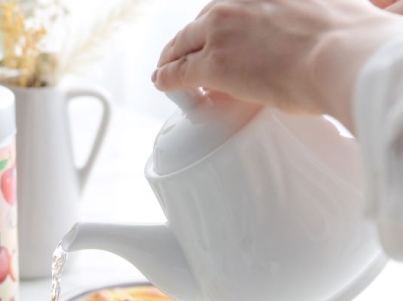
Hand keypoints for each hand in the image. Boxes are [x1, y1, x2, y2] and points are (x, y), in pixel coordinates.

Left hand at [153, 0, 402, 129]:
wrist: (341, 55)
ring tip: (165, 72)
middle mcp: (239, 0)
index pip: (230, 5)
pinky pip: (177, 72)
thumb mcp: (329, 10)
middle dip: (191, 39)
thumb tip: (325, 25)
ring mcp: (222, 30)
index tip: (216, 33)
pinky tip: (161, 84)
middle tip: (183, 55)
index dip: (219, 22)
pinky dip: (166, 79)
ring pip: (183, 43)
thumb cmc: (346, 40)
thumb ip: (309, 16)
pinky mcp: (212, 62)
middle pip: (203, 20)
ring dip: (172, 58)